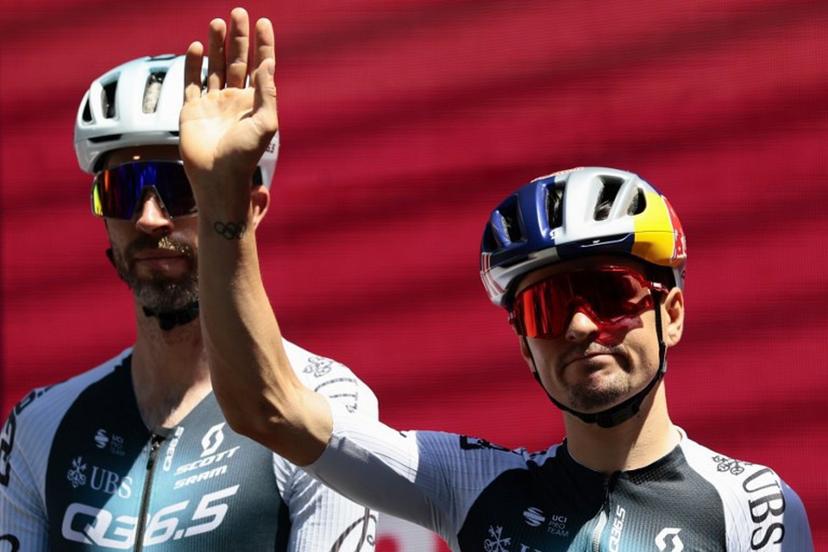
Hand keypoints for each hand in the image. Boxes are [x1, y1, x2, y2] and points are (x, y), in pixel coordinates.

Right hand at [180, 8, 277, 215]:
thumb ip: (267, 93)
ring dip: (216, 44)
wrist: (217, 178)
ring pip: (215, 66)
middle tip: (238, 12)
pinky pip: (192, 82)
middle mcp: (235, 100)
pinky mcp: (192, 110)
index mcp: (255, 102)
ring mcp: (213, 103)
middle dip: (238, 37)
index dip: (263, 44)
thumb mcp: (265, 124)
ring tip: (217, 22)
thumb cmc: (245, 156)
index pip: (261, 66)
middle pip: (238, 60)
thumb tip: (268, 64)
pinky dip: (192, 65)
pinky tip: (195, 47)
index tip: (263, 22)